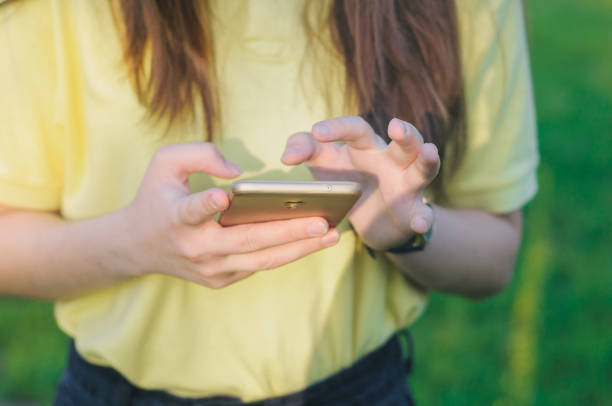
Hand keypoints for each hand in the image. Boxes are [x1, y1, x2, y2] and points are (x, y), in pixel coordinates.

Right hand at [123, 142, 339, 287]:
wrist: (137, 246)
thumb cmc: (156, 197)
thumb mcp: (164, 163)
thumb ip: (200, 154)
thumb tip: (239, 174)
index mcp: (176, 217)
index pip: (192, 211)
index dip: (207, 205)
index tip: (223, 197)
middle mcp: (195, 249)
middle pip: (247, 242)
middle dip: (287, 232)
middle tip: (322, 222)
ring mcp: (210, 269)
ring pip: (262, 260)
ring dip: (300, 249)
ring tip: (332, 234)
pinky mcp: (221, 280)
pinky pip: (259, 265)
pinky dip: (287, 253)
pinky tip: (314, 241)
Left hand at [281, 116, 438, 249]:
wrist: (372, 220)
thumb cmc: (345, 180)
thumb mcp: (323, 163)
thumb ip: (304, 149)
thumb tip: (286, 156)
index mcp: (365, 146)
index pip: (355, 128)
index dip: (337, 128)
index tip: (317, 132)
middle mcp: (390, 160)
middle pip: (403, 142)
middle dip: (404, 132)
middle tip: (395, 126)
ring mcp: (406, 185)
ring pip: (422, 169)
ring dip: (427, 161)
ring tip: (428, 152)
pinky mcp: (413, 212)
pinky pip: (423, 214)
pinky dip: (423, 217)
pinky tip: (419, 222)